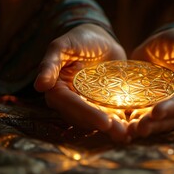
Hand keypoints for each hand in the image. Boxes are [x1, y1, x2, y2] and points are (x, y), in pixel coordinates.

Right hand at [34, 24, 127, 141]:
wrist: (100, 39)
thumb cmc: (78, 39)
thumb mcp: (62, 46)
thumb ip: (50, 64)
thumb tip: (40, 86)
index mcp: (57, 89)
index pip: (69, 104)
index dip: (85, 113)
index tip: (104, 121)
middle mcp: (71, 100)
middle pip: (84, 118)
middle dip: (102, 125)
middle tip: (121, 132)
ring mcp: (88, 103)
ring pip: (97, 120)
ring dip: (112, 129)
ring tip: (128, 134)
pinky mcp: (104, 103)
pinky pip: (111, 114)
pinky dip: (121, 122)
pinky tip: (133, 128)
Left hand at [128, 27, 173, 137]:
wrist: (157, 44)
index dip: (171, 109)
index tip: (155, 112)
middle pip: (169, 119)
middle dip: (154, 125)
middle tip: (138, 128)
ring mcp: (163, 106)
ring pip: (155, 123)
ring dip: (142, 127)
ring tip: (127, 131)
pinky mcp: (147, 106)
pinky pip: (140, 116)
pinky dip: (131, 122)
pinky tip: (120, 125)